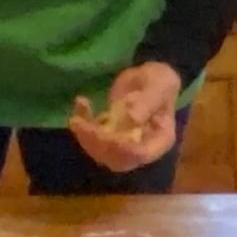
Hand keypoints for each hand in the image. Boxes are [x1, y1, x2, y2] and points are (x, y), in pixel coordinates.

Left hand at [69, 62, 183, 172]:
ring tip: (76, 117)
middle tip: (79, 124)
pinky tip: (81, 104)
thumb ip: (147, 102)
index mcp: (160, 139)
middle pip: (117, 159)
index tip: (103, 132)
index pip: (140, 154)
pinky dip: (82, 126)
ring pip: (101, 153)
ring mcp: (125, 144)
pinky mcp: (110, 136)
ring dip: (85, 137)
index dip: (120, 149)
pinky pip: (93, 139)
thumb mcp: (159, 85)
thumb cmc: (160, 81)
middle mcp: (143, 147)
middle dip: (95, 144)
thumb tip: (131, 118)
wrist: (149, 77)